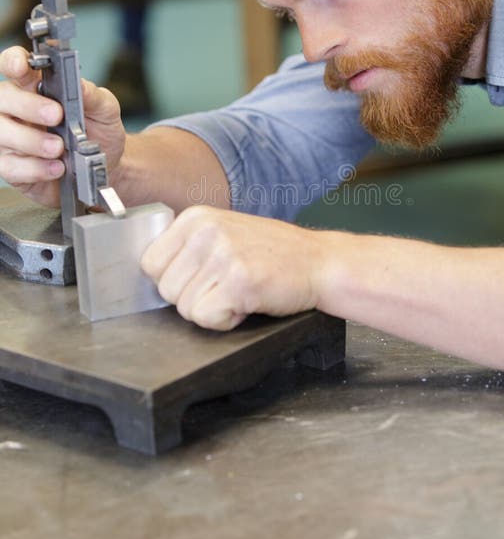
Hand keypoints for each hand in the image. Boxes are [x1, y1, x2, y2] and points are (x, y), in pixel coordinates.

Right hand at [0, 45, 125, 206]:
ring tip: (59, 147)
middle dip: (25, 105)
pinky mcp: (13, 166)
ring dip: (30, 140)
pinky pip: (9, 167)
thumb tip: (79, 84)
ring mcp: (10, 138)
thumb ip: (92, 95)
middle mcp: (16, 110)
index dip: (13, 62)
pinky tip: (56, 167)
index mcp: (34, 86)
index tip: (21, 67)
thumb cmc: (100, 131)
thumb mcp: (105, 109)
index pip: (13, 65)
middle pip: (1, 98)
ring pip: (0, 133)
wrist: (108, 165)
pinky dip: (33, 168)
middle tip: (55, 115)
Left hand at [141, 205, 325, 329]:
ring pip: (184, 308)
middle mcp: (206, 231)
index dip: (175, 281)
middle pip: (165, 290)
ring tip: (239, 292)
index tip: (202, 279)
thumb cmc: (273, 254)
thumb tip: (150, 274)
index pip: (150, 263)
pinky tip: (246, 303)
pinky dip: (226, 321)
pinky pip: (206, 318)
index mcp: (196, 217)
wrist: (319, 262)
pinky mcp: (239, 280)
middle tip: (226, 286)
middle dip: (194, 299)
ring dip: (212, 310)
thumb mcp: (224, 233)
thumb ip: (188, 247)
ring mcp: (223, 254)